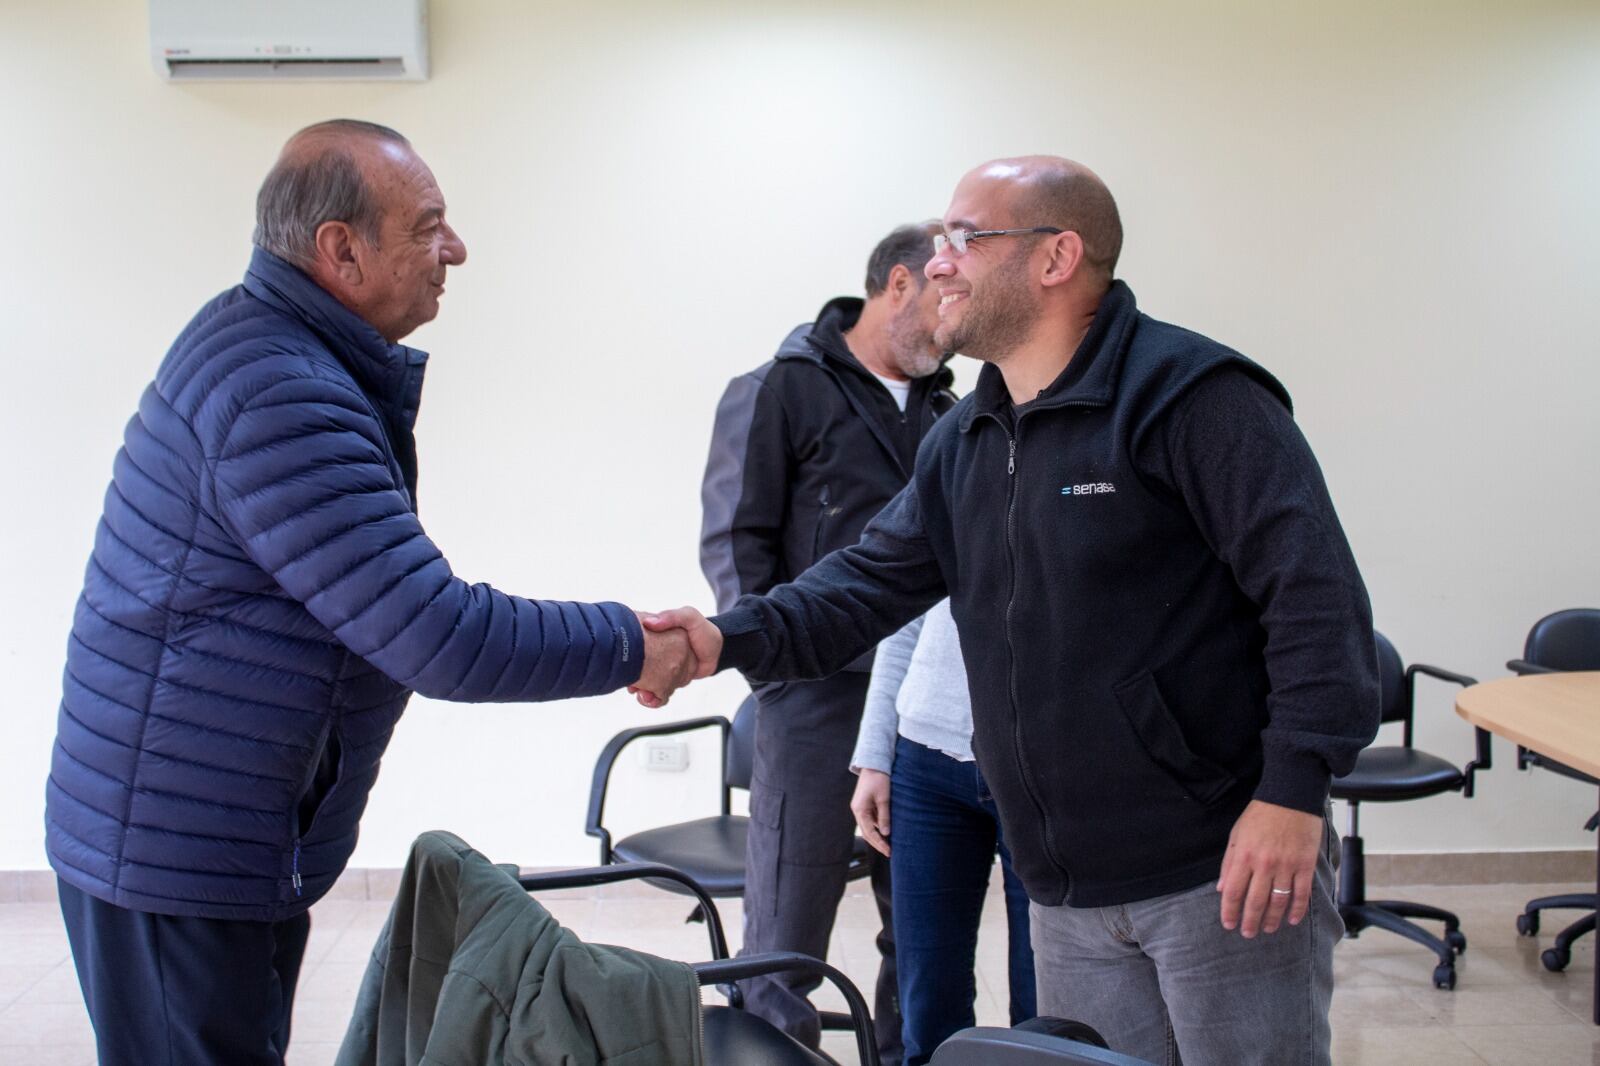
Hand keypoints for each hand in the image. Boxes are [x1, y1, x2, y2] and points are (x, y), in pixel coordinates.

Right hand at [630, 614, 694, 706]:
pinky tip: (651, 700)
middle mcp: (655, 652)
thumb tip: (649, 622)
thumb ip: (671, 617)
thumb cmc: (703, 630)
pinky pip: (658, 691)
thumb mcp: (689, 616)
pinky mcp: (669, 680)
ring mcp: (662, 668)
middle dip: (633, 678)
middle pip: (637, 667)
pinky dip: (653, 698)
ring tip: (642, 696)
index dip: (626, 656)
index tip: (624, 665)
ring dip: (641, 690)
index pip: (633, 645)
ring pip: (646, 682)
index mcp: (654, 636)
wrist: (718, 649)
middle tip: (632, 686)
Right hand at [850, 769, 891, 856]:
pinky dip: (877, 827)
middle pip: (867, 832)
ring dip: (877, 836)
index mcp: (860, 810)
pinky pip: (870, 819)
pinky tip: (885, 832)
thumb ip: (884, 817)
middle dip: (877, 843)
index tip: (889, 851)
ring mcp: (860, 807)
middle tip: (889, 852)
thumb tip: (886, 834)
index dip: (879, 843)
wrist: (874, 763)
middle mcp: (857, 810)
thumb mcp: (884, 799)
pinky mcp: (865, 804)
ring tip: (888, 845)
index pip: (870, 832)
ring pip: (868, 827)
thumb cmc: (879, 779)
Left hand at [1216, 800, 1324, 936]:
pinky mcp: (1305, 865)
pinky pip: (1301, 893)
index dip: (1230, 911)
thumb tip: (1221, 888)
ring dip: (1272, 919)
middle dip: (1250, 921)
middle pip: (1255, 901)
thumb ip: (1229, 863)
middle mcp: (1264, 864)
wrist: (1290, 798)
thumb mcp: (1236, 835)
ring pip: (1278, 901)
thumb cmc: (1260, 815)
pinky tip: (1292, 920)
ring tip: (1267, 929)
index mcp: (1244, 856)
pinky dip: (1297, 909)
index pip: (1233, 891)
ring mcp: (1286, 865)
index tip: (1228, 924)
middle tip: (1248, 934)